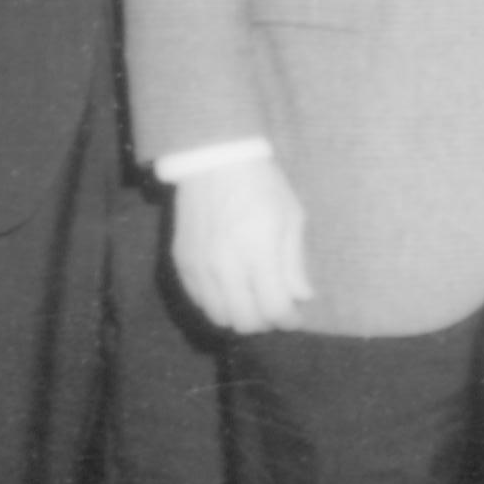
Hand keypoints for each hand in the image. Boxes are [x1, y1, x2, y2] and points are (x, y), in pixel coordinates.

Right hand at [171, 156, 313, 334]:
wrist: (215, 160)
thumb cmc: (262, 185)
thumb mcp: (291, 217)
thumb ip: (294, 262)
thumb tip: (302, 297)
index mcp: (258, 251)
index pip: (272, 308)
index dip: (287, 320)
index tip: (295, 317)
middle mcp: (225, 265)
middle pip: (244, 321)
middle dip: (265, 323)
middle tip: (276, 311)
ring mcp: (199, 266)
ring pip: (218, 316)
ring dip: (239, 316)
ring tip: (254, 303)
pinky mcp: (181, 262)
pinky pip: (198, 300)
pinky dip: (217, 304)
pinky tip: (231, 292)